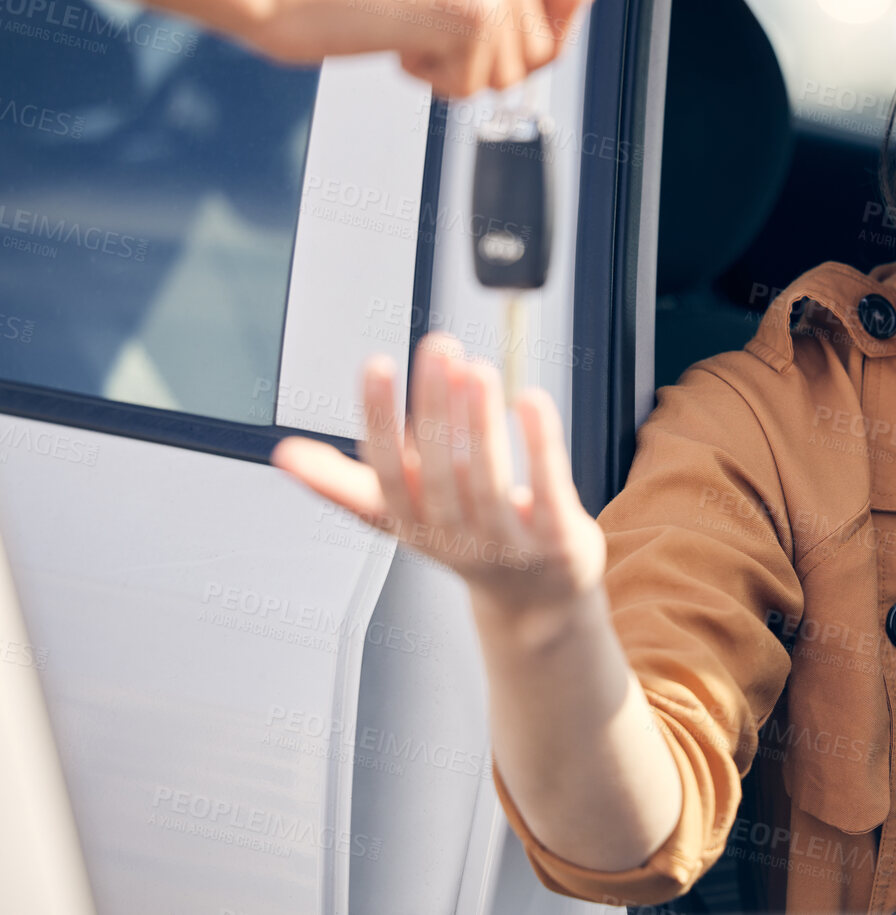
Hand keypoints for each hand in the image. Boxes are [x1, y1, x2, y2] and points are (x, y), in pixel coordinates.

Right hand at [242, 0, 599, 96]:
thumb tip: (536, 40)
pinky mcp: (473, 8)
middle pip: (548, 45)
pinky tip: (394, 42)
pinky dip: (433, 82)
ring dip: (458, 73)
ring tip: (404, 32)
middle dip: (493, 65)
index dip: (549, 35)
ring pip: (513, 74)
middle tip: (431, 40)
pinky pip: (474, 86)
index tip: (507, 51)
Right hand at [271, 333, 604, 609]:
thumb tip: (286, 456)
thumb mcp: (402, 516)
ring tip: (477, 368)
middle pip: (438, 472)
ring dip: (480, 421)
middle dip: (436, 407)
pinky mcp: (556, 538)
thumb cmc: (466, 541)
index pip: (386, 472)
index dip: (379, 419)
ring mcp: (508, 542)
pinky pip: (547, 487)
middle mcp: (455, 536)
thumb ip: (347, 484)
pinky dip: (539, 443)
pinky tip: (531, 400)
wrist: (536, 601)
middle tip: (439, 348)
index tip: (377, 364)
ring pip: (488, 480)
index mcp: (412, 524)